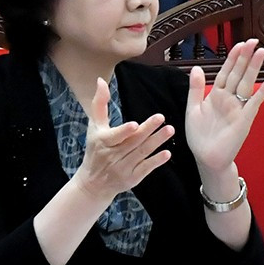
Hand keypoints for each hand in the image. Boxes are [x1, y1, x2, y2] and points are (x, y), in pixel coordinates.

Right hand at [73, 77, 173, 205]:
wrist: (93, 183)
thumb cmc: (95, 149)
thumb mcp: (94, 127)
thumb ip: (99, 104)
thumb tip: (100, 81)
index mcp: (102, 142)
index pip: (114, 136)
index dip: (124, 131)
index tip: (135, 124)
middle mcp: (112, 156)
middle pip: (132, 142)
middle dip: (147, 131)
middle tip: (161, 118)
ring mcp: (123, 168)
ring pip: (141, 154)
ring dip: (156, 142)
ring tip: (170, 130)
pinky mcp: (132, 178)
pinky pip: (145, 169)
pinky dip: (156, 161)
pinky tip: (167, 153)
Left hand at [185, 39, 263, 174]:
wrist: (206, 158)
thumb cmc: (200, 136)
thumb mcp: (193, 109)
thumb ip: (196, 88)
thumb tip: (197, 68)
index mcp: (216, 95)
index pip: (226, 71)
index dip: (232, 58)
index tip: (239, 44)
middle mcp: (229, 99)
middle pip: (238, 73)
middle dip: (245, 57)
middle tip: (253, 41)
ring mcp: (238, 108)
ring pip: (246, 83)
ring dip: (254, 68)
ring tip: (262, 52)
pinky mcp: (245, 119)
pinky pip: (255, 103)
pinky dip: (263, 92)